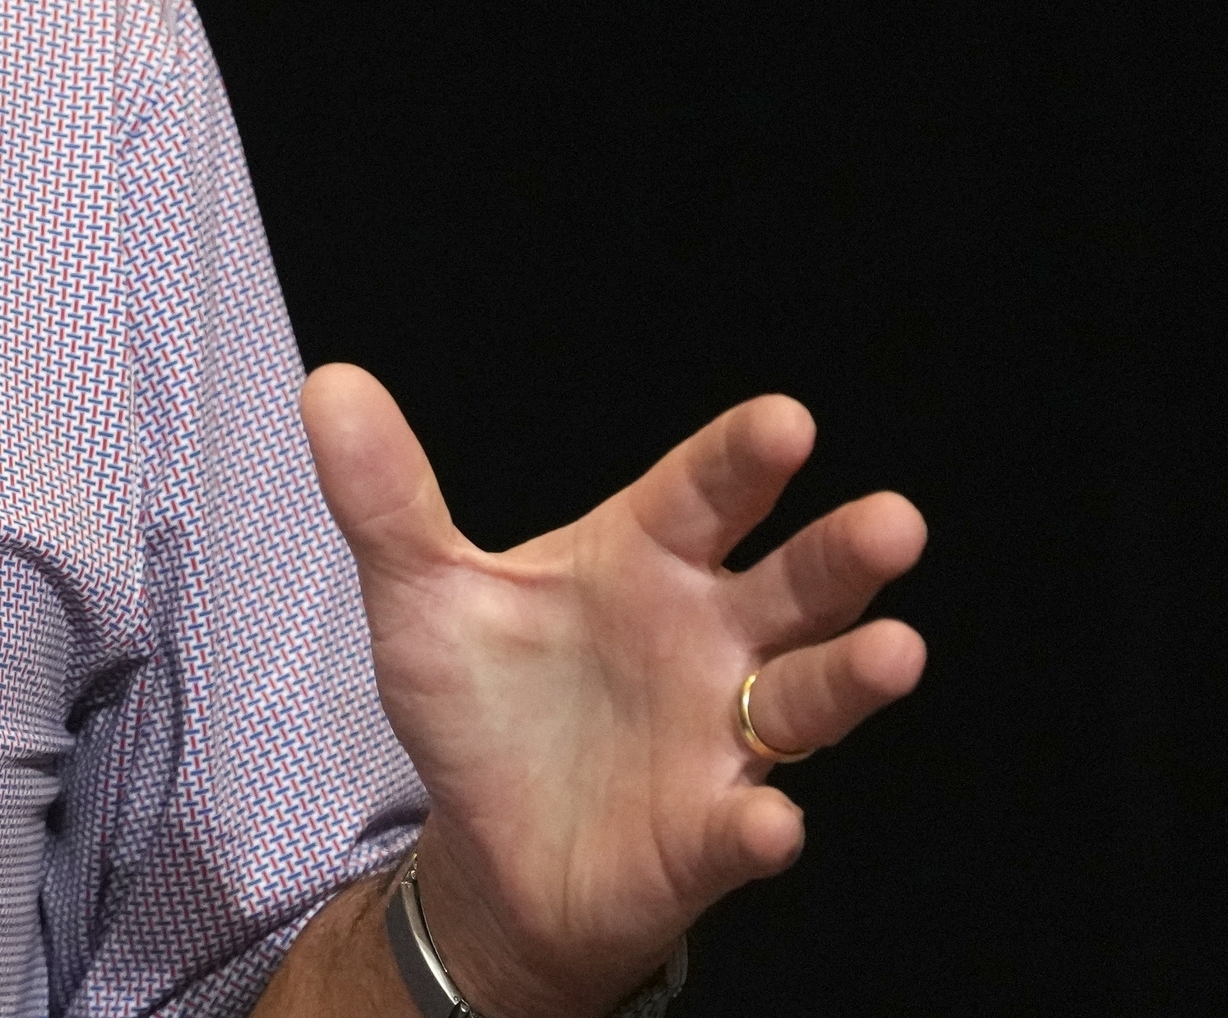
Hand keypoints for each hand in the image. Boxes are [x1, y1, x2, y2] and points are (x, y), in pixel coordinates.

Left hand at [301, 365, 926, 1017]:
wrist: (491, 844)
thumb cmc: (484, 702)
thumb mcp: (422, 594)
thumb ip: (386, 497)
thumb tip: (330, 384)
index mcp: (645, 558)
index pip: (705, 492)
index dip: (744, 459)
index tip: (786, 422)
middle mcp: (707, 637)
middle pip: (793, 586)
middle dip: (843, 556)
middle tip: (893, 520)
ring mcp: (720, 737)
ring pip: (805, 699)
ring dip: (850, 677)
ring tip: (897, 651)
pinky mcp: (707, 836)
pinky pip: (745, 829)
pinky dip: (761, 828)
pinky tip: (769, 823)